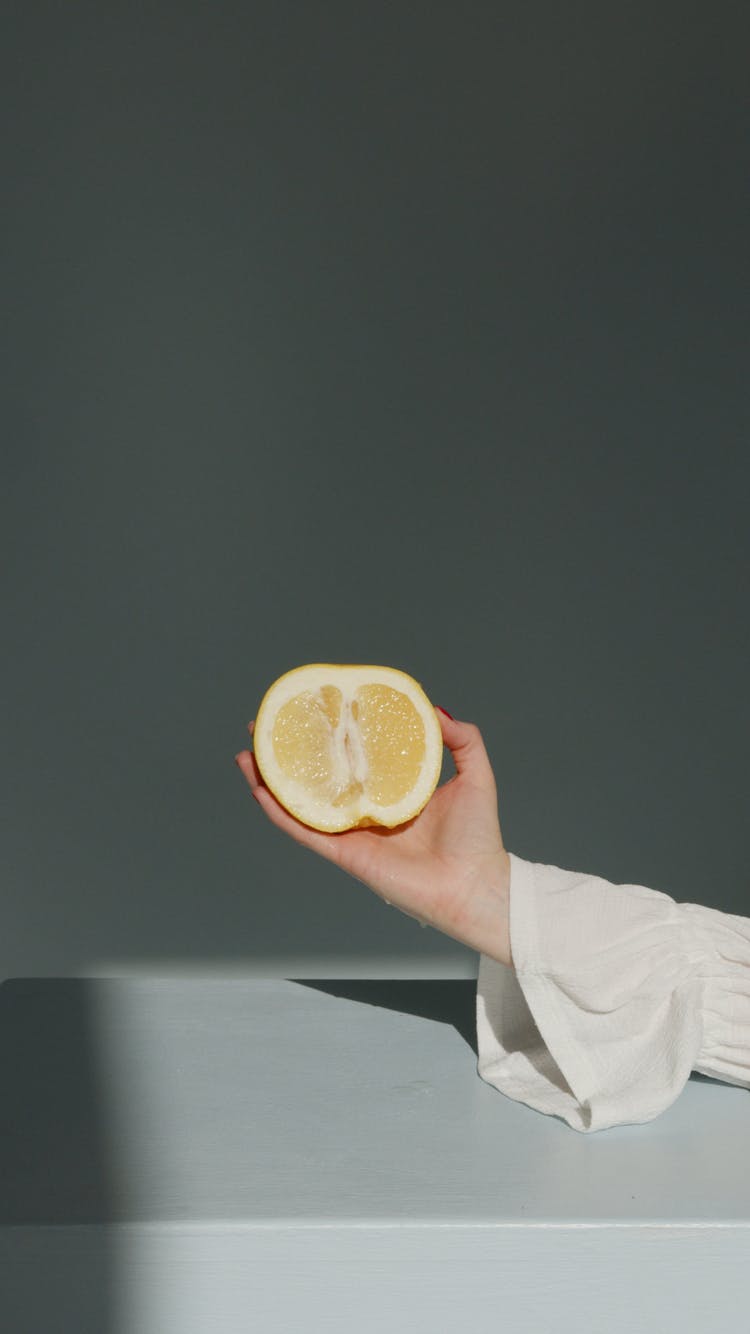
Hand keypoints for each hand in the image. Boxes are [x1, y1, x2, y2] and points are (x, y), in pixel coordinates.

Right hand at [234, 707, 511, 967]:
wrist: (475, 885)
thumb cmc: (478, 837)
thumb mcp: (475, 774)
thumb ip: (463, 739)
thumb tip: (435, 707)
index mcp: (391, 792)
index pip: (352, 759)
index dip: (330, 736)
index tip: (312, 710)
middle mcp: (366, 811)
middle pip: (317, 778)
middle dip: (287, 754)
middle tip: (265, 727)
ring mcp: (352, 834)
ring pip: (300, 804)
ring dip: (271, 782)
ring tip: (248, 755)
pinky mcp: (346, 855)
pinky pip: (305, 831)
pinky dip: (281, 814)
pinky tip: (261, 791)